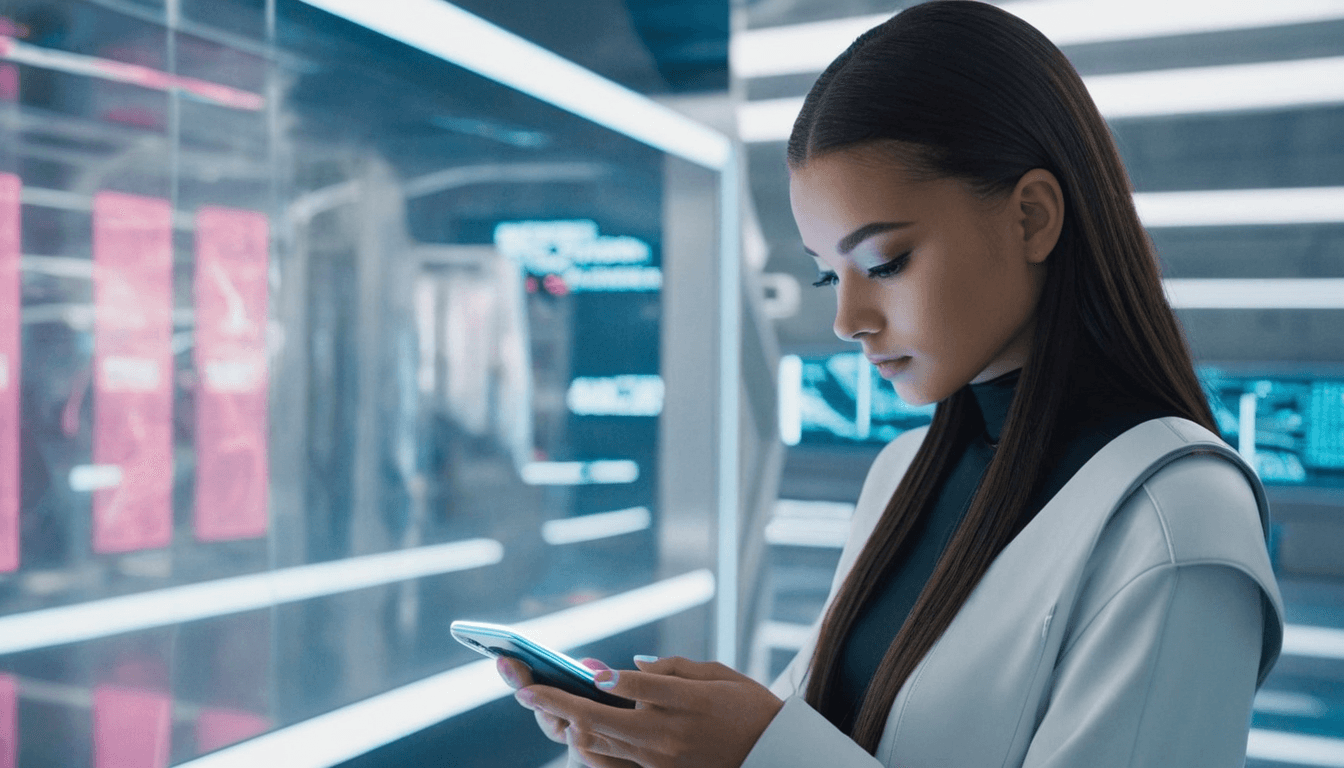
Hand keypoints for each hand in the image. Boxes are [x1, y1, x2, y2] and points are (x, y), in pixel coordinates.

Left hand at [514, 656, 784, 767]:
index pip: (639, 687)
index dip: (608, 679)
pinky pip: (614, 762)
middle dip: (558, 703)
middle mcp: (671, 735)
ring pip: (601, 744)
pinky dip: (590, 746)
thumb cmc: (748, 707)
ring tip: (538, 703)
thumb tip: (628, 666)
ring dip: (565, 724)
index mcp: (691, 702)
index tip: (583, 668)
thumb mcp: (720, 675)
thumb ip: (673, 668)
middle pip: (604, 718)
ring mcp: (662, 760)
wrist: (775, 755)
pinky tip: (572, 730)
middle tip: (524, 688)